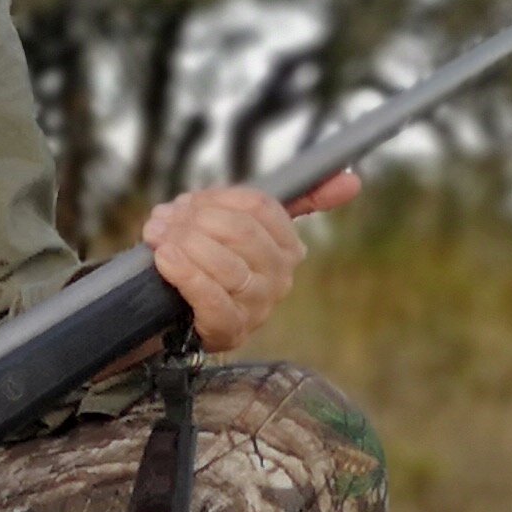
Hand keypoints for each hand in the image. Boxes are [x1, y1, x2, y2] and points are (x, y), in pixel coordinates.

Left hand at [140, 170, 358, 352]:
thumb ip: (297, 197)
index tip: (192, 201)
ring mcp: (257, 307)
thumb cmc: (210, 257)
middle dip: (196, 221)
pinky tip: (166, 259)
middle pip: (241, 233)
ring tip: (159, 238)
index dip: (219, 199)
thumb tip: (353, 180)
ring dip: (185, 245)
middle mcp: (280, 278)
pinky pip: (211, 299)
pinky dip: (185, 274)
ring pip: (226, 265)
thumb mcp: (240, 220)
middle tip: (166, 220)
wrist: (173, 308)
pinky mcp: (229, 331)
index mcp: (287, 246)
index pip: (261, 207)